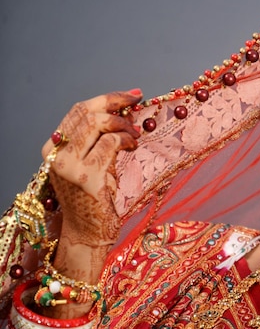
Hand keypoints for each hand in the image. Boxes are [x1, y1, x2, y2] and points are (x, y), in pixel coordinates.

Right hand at [42, 89, 142, 246]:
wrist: (86, 233)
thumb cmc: (93, 198)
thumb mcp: (91, 163)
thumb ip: (97, 140)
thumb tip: (123, 112)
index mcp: (53, 149)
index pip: (78, 111)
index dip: (107, 98)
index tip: (131, 94)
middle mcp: (56, 155)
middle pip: (87, 113)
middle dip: (116, 102)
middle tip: (138, 103)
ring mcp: (70, 166)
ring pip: (98, 124)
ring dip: (123, 124)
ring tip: (135, 134)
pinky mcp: (87, 177)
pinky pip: (110, 143)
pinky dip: (126, 138)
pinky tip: (133, 145)